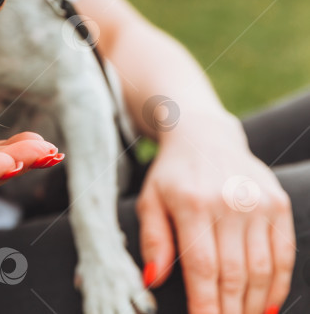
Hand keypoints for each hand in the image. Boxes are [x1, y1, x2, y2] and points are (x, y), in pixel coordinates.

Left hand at [137, 112, 294, 313]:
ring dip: (252, 304)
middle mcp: (229, 203)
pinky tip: (265, 305)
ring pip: (261, 269)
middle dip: (228, 311)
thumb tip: (153, 280)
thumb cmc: (171, 175)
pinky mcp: (278, 204)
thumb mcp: (149, 201)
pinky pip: (284, 254)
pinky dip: (277, 284)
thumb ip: (153, 241)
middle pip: (234, 274)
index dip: (205, 305)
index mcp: (193, 204)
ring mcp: (258, 203)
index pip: (202, 268)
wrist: (204, 136)